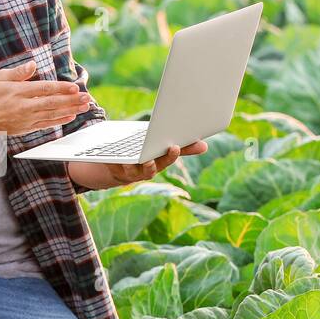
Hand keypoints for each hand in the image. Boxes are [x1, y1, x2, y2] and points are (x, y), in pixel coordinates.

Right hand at [0, 59, 92, 134]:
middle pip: (52, 103)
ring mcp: (26, 119)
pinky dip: (60, 120)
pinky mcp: (27, 127)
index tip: (74, 87)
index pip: (44, 89)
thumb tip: (33, 64)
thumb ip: (18, 72)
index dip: (61, 88)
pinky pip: (47, 124)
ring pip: (52, 114)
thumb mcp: (0, 78)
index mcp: (18, 92)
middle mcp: (24, 106)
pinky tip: (71, 116)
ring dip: (70, 110)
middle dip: (71, 100)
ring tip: (84, 106)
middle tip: (86, 97)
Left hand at [87, 140, 208, 186]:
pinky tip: (118, 152)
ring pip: (134, 171)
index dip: (171, 155)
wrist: (119, 167)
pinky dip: (117, 160)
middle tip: (156, 151)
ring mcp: (129, 171)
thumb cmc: (146, 154)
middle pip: (152, 168)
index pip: (167, 160)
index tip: (175, 146)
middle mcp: (145, 171)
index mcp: (158, 163)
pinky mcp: (114, 168)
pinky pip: (115, 165)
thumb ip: (183, 148)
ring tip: (138, 157)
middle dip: (156, 161)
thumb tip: (205, 146)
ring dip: (136, 164)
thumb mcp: (162, 148)